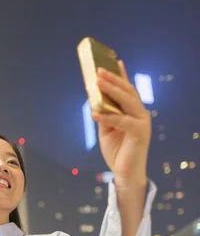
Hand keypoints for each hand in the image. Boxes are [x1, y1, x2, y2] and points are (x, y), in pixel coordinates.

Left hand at [93, 61, 150, 189]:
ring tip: (97, 82)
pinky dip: (107, 116)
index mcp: (134, 112)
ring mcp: (142, 122)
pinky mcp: (140, 133)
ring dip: (111, 90)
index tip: (114, 60)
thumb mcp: (106, 130)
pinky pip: (122, 121)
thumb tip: (93, 100)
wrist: (125, 174)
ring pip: (126, 101)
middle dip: (112, 79)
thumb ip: (104, 115)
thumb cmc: (116, 152)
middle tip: (98, 70)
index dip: (121, 75)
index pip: (128, 90)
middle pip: (127, 91)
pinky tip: (94, 113)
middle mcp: (141, 114)